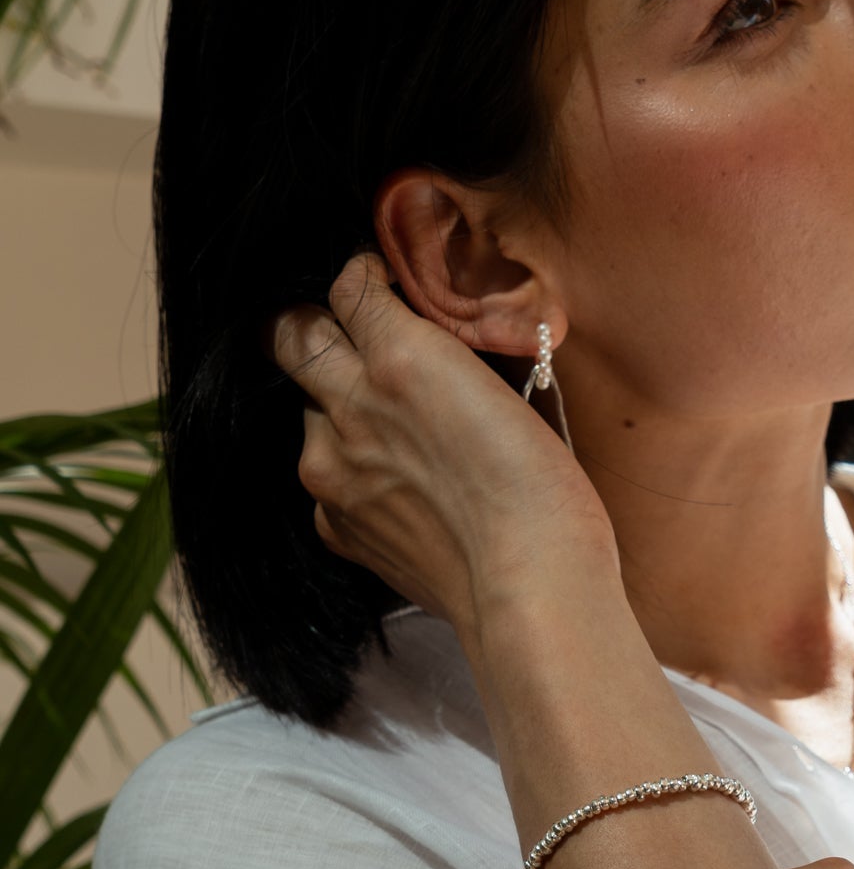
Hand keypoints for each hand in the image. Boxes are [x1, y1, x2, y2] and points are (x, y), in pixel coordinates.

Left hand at [267, 252, 617, 643]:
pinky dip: (353, 477)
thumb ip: (451, 358)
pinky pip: (325, 482)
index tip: (381, 290)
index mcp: (401, 357)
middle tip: (353, 342)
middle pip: (290, 334)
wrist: (531, 588)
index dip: (363, 280)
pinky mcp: (335, 525)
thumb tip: (423, 340)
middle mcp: (351, 405)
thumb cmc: (547, 492)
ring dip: (338, 412)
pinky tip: (405, 495)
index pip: (346, 285)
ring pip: (308, 413)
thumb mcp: (512, 393)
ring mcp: (332, 470)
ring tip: (399, 439)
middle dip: (316, 328)